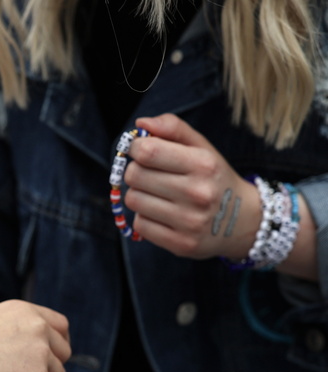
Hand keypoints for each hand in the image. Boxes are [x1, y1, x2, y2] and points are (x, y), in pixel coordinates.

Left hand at [123, 113, 261, 259]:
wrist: (244, 220)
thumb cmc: (214, 178)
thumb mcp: (202, 147)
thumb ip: (173, 129)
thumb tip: (140, 123)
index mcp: (203, 164)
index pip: (148, 151)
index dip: (136, 148)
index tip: (141, 151)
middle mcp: (198, 193)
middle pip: (135, 175)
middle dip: (136, 171)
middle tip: (150, 174)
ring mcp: (189, 221)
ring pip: (133, 200)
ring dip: (139, 194)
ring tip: (158, 195)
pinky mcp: (180, 244)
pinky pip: (139, 224)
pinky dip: (145, 217)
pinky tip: (162, 214)